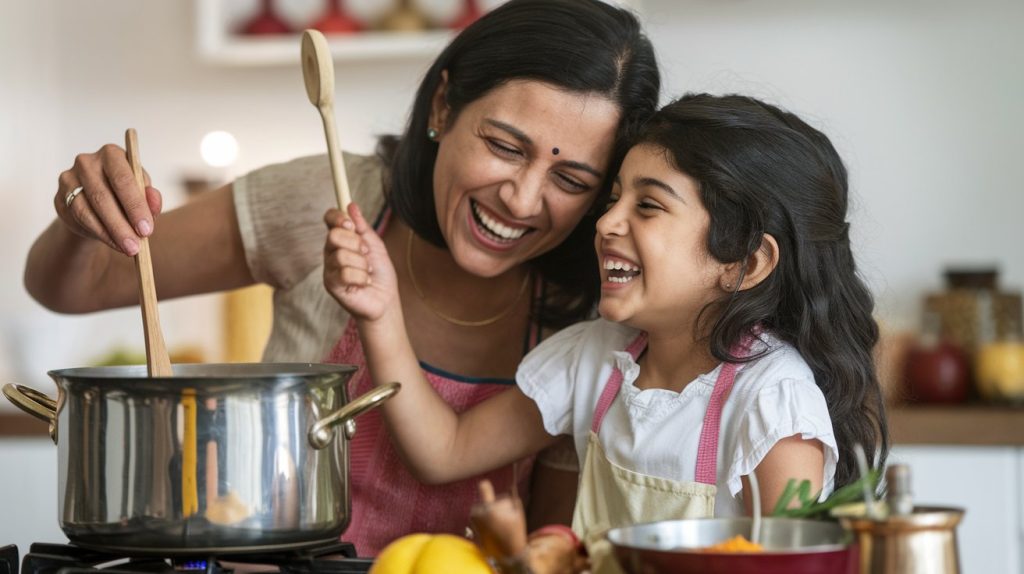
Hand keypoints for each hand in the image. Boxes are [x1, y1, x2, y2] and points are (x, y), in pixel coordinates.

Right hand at [56, 144, 161, 255]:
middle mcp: (87, 162)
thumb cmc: (125, 195)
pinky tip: (114, 244)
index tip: (147, 229)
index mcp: (112, 154)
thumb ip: (151, 198)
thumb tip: (154, 202)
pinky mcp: (60, 198)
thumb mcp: (143, 195)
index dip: (135, 205)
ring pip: (88, 209)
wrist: (98, 204)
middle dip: (122, 224)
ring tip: (129, 249)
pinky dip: (99, 233)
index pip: (123, 178)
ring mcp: (69, 179)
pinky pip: (79, 218)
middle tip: (137, 245)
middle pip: (103, 195)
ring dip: (111, 232)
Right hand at [323, 203, 397, 322]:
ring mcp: (329, 268)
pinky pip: (344, 273)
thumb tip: (351, 205)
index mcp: (341, 240)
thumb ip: (363, 227)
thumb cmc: (380, 274)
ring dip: (362, 265)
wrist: (385, 300)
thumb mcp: (375, 246)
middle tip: (366, 255)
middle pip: (334, 235)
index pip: (329, 219)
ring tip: (367, 273)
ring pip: (342, 256)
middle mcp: (331, 252)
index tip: (351, 224)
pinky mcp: (331, 284)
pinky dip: (361, 278)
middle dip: (357, 244)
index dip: (338, 217)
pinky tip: (364, 283)